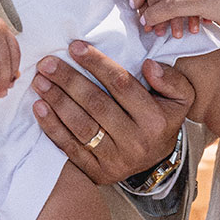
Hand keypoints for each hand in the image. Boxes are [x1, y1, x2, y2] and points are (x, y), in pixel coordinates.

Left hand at [32, 40, 194, 183]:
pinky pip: (71, 148)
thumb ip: (171, 79)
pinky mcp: (98, 172)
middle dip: (69, 81)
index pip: (122, 85)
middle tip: (48, 63)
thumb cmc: (162, 119)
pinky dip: (52, 127)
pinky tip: (39, 108)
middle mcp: (135, 141)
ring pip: (81, 126)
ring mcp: (115, 159)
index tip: (75, 47)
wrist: (157, 163)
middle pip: (96, 104)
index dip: (97, 64)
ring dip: (57, 101)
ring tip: (40, 81)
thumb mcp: (180, 98)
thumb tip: (149, 66)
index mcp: (155, 119)